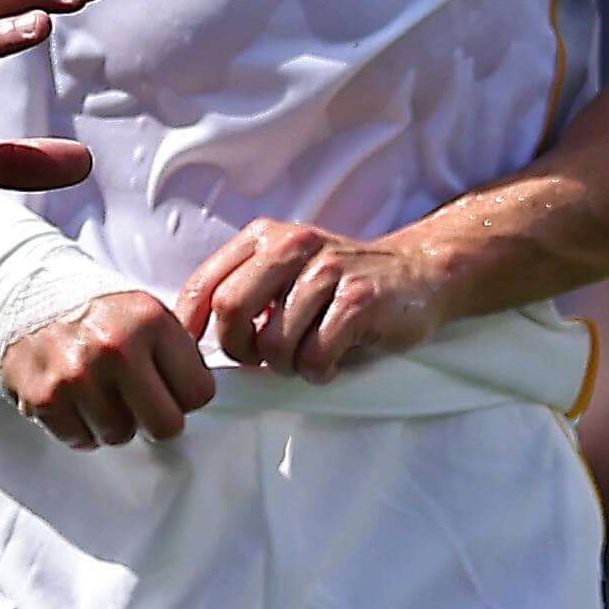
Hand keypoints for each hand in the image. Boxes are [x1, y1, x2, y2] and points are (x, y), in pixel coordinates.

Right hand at [0, 290, 218, 448]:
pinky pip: (82, 440)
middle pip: (166, 426)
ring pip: (121, 436)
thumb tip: (200, 394)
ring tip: (101, 392)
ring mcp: (77, 376)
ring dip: (115, 422)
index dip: (185, 393)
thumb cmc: (95, 309)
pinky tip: (76, 399)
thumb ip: (178, 352)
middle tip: (142, 402)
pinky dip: (81, 427)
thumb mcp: (147, 311)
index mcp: (150, 322)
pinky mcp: (45, 398)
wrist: (26, 292)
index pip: (199, 392)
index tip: (171, 386)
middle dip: (157, 419)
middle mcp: (115, 348)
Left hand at [173, 220, 453, 383]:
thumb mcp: (287, 271)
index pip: (205, 283)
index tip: (195, 353)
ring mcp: (329, 271)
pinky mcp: (359, 301)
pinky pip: (315, 356)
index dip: (190, 326)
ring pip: (274, 344)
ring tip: (309, 354)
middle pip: (230, 310)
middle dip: (238, 349)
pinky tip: (334, 359)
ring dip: (287, 365)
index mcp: (267, 238)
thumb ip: (244, 289)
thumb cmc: (342, 284)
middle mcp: (294, 245)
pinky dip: (319, 371)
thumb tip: (194, 339)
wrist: (418, 274)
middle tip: (261, 358)